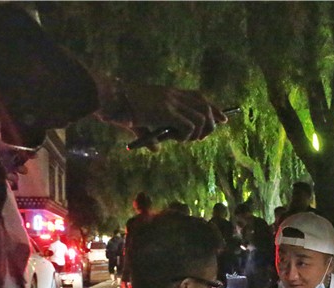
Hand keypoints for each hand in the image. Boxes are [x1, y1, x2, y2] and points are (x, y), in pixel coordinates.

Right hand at [97, 75, 226, 145]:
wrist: (109, 99)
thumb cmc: (120, 109)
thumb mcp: (141, 121)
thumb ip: (152, 134)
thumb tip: (156, 149)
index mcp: (170, 93)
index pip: (200, 97)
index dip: (214, 109)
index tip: (223, 119)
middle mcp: (174, 95)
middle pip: (206, 107)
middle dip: (211, 124)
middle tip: (202, 137)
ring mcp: (172, 103)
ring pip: (202, 118)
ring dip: (198, 133)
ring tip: (184, 139)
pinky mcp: (167, 112)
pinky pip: (190, 127)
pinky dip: (187, 136)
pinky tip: (175, 139)